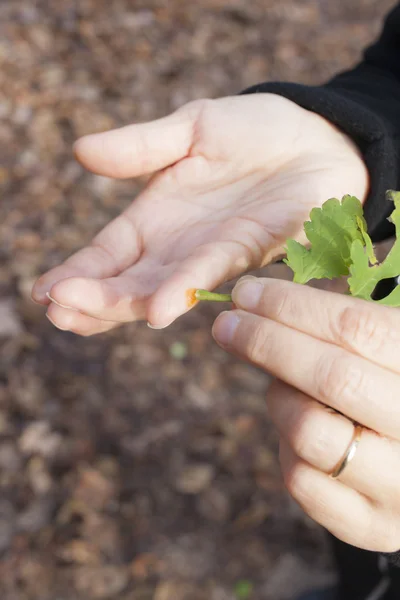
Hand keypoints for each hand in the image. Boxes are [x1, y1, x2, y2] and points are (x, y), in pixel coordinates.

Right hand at [32, 94, 367, 333]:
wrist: (316, 138)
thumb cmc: (253, 132)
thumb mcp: (189, 128)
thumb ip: (140, 146)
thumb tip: (80, 151)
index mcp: (154, 220)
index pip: (105, 255)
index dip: (76, 274)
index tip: (43, 293)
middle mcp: (176, 247)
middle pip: (125, 282)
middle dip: (91, 299)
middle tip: (58, 311)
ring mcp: (210, 254)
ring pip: (158, 289)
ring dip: (122, 304)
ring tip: (84, 314)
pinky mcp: (248, 253)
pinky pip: (210, 274)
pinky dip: (182, 290)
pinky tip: (157, 309)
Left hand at [212, 276, 399, 551]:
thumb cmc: (393, 389)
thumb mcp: (387, 351)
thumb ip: (347, 328)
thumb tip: (261, 300)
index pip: (356, 328)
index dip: (291, 305)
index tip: (245, 293)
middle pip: (331, 377)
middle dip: (265, 341)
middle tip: (226, 323)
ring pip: (308, 432)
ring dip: (278, 396)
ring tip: (280, 381)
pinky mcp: (371, 528)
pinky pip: (302, 481)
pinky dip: (286, 445)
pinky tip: (298, 425)